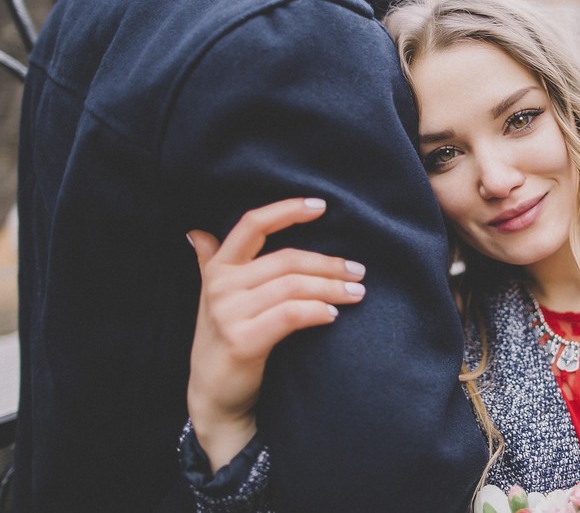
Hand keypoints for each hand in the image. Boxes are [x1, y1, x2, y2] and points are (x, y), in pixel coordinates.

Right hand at [185, 198, 365, 472]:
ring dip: (331, 288)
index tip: (321, 205)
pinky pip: (290, 315)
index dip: (287, 210)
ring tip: (356, 292)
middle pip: (287, 260)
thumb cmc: (222, 342)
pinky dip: (316, 310)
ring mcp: (228, 313)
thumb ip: (209, 263)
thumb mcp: (212, 299)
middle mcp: (220, 286)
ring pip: (293, 286)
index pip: (252, 225)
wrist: (213, 396)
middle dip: (328, 264)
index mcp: (218, 269)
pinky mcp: (242, 340)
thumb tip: (197, 232)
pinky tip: (333, 314)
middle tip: (358, 271)